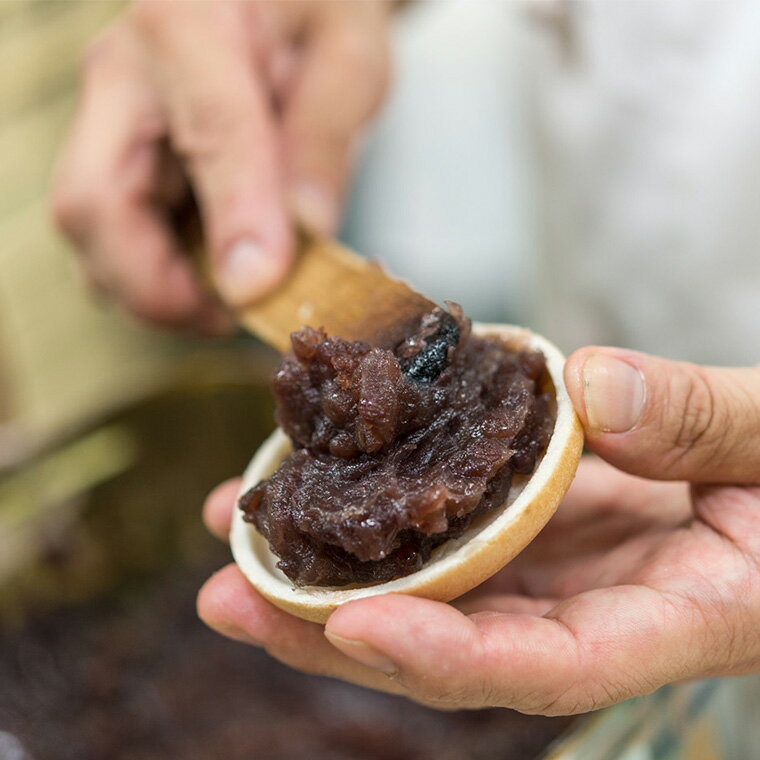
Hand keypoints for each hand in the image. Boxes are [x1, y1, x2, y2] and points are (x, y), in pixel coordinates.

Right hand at [52, 0, 390, 330]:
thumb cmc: (311, 8)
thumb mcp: (349, 55)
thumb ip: (324, 139)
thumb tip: (304, 231)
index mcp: (193, 23)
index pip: (207, 134)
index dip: (235, 220)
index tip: (262, 287)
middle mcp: (125, 72)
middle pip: (95, 204)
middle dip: (158, 288)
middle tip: (230, 315)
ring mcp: (109, 116)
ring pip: (94, 232)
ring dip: (155, 288)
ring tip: (227, 298)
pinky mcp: (114, 152)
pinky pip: (113, 234)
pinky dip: (156, 273)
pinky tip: (211, 271)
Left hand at [198, 348, 759, 713]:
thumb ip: (704, 424)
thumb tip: (594, 388)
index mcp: (665, 615)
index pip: (545, 663)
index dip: (449, 656)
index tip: (354, 625)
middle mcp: (588, 606)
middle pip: (449, 641)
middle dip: (333, 629)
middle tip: (229, 594)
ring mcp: (554, 565)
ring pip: (432, 585)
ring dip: (329, 566)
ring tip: (240, 530)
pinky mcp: (536, 520)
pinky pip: (449, 522)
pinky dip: (383, 507)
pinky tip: (320, 479)